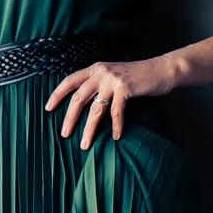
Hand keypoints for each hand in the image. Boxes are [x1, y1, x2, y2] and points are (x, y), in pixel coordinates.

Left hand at [44, 58, 170, 149]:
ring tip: (85, 144)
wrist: (163, 69)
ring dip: (89, 129)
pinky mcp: (126, 88)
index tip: (48, 108)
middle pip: (78, 98)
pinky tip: (115, 137)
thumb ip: (100, 85)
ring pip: (95, 109)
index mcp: (96, 68)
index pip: (70, 80)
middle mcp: (101, 71)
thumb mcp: (115, 76)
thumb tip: (85, 105)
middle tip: (64, 134)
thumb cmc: (140, 77)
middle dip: (69, 118)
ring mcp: (113, 79)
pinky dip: (116, 126)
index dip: (57, 95)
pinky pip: (116, 112)